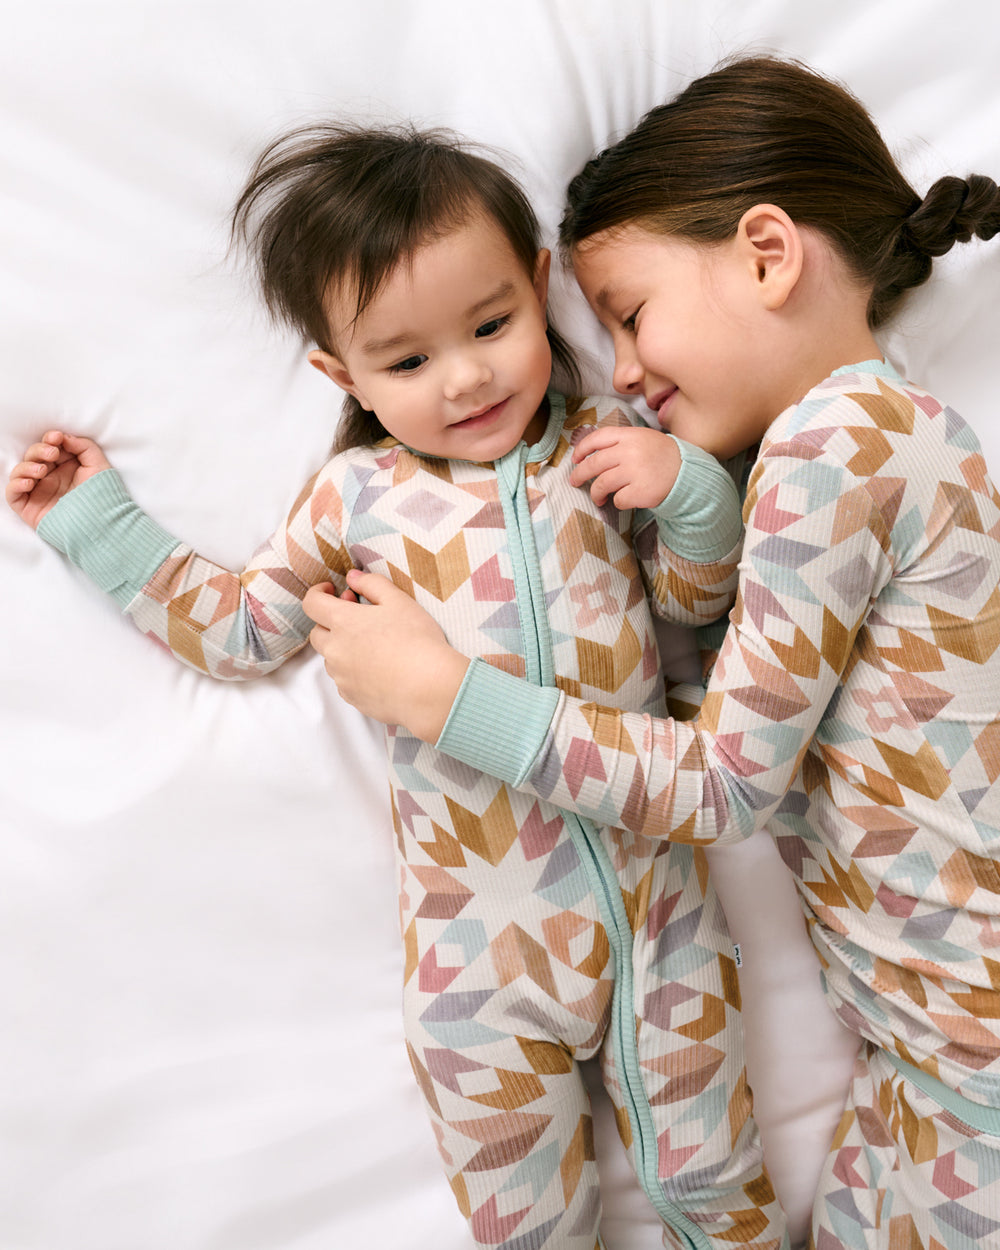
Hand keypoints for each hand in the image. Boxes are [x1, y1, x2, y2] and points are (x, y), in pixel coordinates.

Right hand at [6, 431, 110, 529]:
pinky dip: (16, 484)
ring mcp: (38, 492)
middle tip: (52, 453)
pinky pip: (12, 493)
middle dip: (39, 450)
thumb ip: (83, 446)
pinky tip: (30, 483)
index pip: (49, 447)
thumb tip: (64, 437)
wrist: (101, 525)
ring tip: (43, 470)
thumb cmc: (103, 496)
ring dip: (27, 466)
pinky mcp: (29, 508)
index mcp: (65, 468)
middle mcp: (50, 479)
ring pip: (20, 472)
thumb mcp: (98, 465)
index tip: (57, 438)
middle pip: (33, 456)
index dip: (49, 439)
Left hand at [303, 571, 469, 742]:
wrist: (430, 688)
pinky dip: (354, 673)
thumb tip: (352, 577)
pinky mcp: (351, 697)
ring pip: (331, 659)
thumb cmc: (418, 641)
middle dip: (330, 623)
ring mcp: (341, 677)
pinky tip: (379, 670)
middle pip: (317, 633)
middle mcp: (335, 651)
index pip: (312, 603)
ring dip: (343, 649)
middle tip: (358, 619)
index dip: (318, 592)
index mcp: (343, 622)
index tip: (332, 590)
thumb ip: (372, 584)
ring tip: (374, 647)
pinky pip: (344, 681)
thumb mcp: (399, 601)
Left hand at [569, 426, 679, 509]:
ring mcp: (636, 472)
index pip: (597, 438)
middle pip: (594, 464)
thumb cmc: (662, 457)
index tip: (575, 459)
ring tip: (598, 497)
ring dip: (596, 493)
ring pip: (602, 484)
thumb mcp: (644, 438)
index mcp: (630, 436)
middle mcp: (630, 452)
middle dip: (580, 474)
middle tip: (574, 481)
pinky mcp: (641, 491)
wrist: (689, 474)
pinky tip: (624, 500)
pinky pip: (618, 500)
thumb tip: (590, 452)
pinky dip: (617, 502)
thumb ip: (620, 442)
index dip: (581, 449)